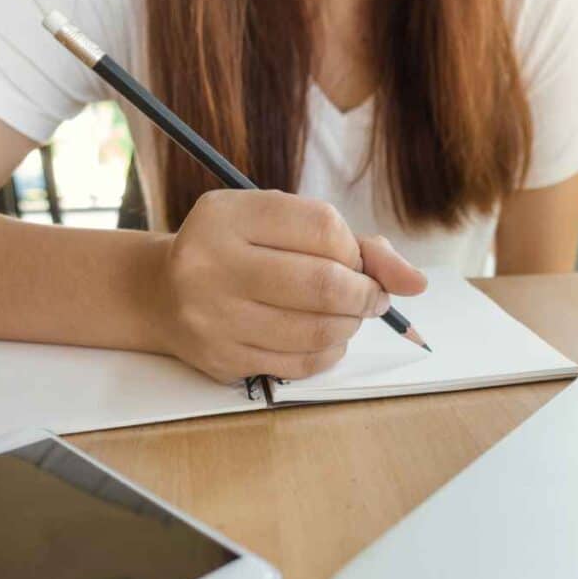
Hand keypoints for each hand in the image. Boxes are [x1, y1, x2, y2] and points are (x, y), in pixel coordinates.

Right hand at [153, 190, 426, 382]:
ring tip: (348, 316)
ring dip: (350, 325)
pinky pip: (300, 364)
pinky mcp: (222, 358)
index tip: (356, 261)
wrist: (162, 293)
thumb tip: (415, 282)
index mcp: (229, 214)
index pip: (323, 227)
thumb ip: (352, 243)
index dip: (356, 250)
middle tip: (371, 297)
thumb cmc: (238, 251)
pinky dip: (329, 351)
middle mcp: (212, 263)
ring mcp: (213, 316)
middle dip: (366, 294)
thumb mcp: (279, 224)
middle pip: (325, 284)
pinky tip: (324, 337)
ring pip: (317, 330)